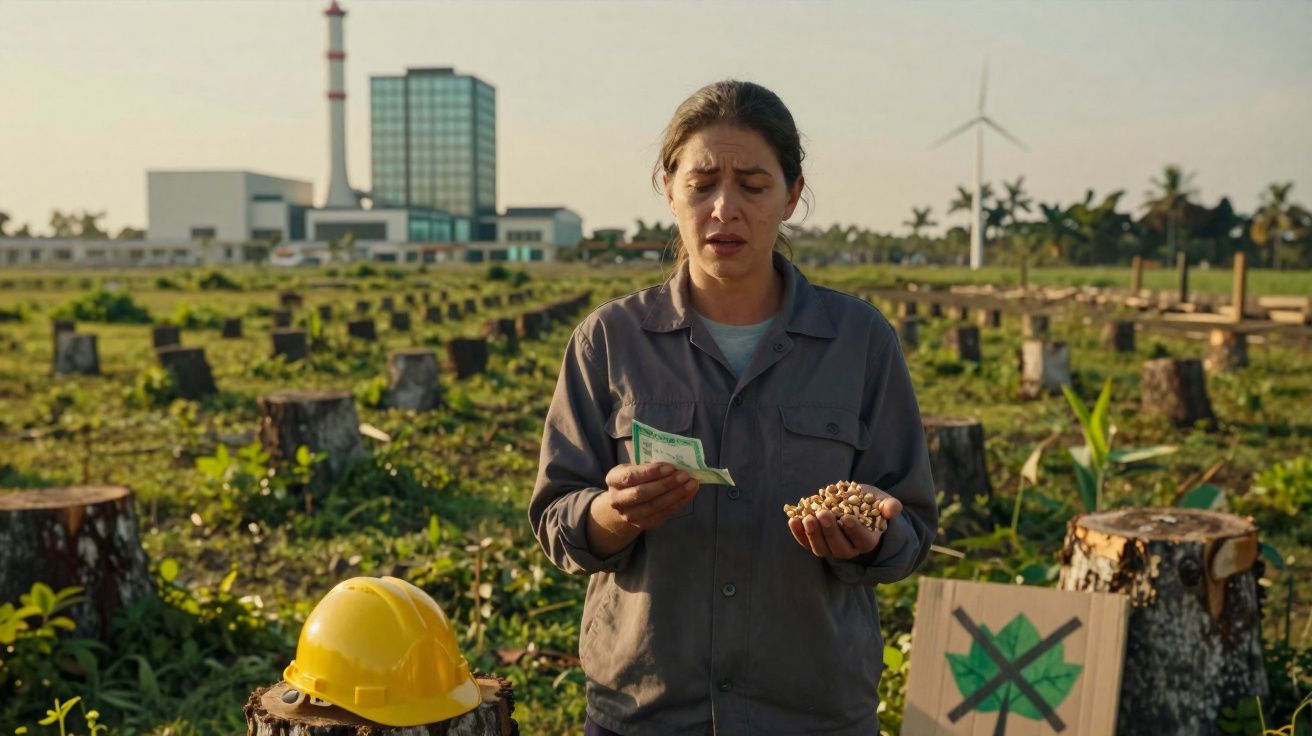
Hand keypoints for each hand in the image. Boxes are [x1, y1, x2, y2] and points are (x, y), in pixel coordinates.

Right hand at [596, 462, 700, 530]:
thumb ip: (648, 463)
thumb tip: (676, 460)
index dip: (651, 472)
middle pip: (642, 493)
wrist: (625, 503)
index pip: (630, 476)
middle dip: (665, 484)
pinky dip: (679, 503)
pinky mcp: (643, 524)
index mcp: (613, 479)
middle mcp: (617, 500)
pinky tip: (689, 493)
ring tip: (691, 483)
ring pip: (654, 506)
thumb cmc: (635, 478)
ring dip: (676, 494)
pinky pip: (663, 514)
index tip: (670, 466)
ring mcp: (629, 515)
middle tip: (684, 475)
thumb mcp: (634, 466)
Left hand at [787, 484, 902, 559]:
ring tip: (807, 517)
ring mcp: (831, 548)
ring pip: (821, 548)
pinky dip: (799, 533)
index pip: (862, 540)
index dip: (854, 531)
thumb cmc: (870, 502)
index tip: (846, 517)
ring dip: (813, 534)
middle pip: (839, 547)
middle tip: (823, 514)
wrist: (852, 504)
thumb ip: (888, 505)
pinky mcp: (816, 543)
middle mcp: (849, 550)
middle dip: (830, 531)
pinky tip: (793, 520)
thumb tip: (894, 508)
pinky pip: (806, 542)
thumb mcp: (881, 500)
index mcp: (867, 541)